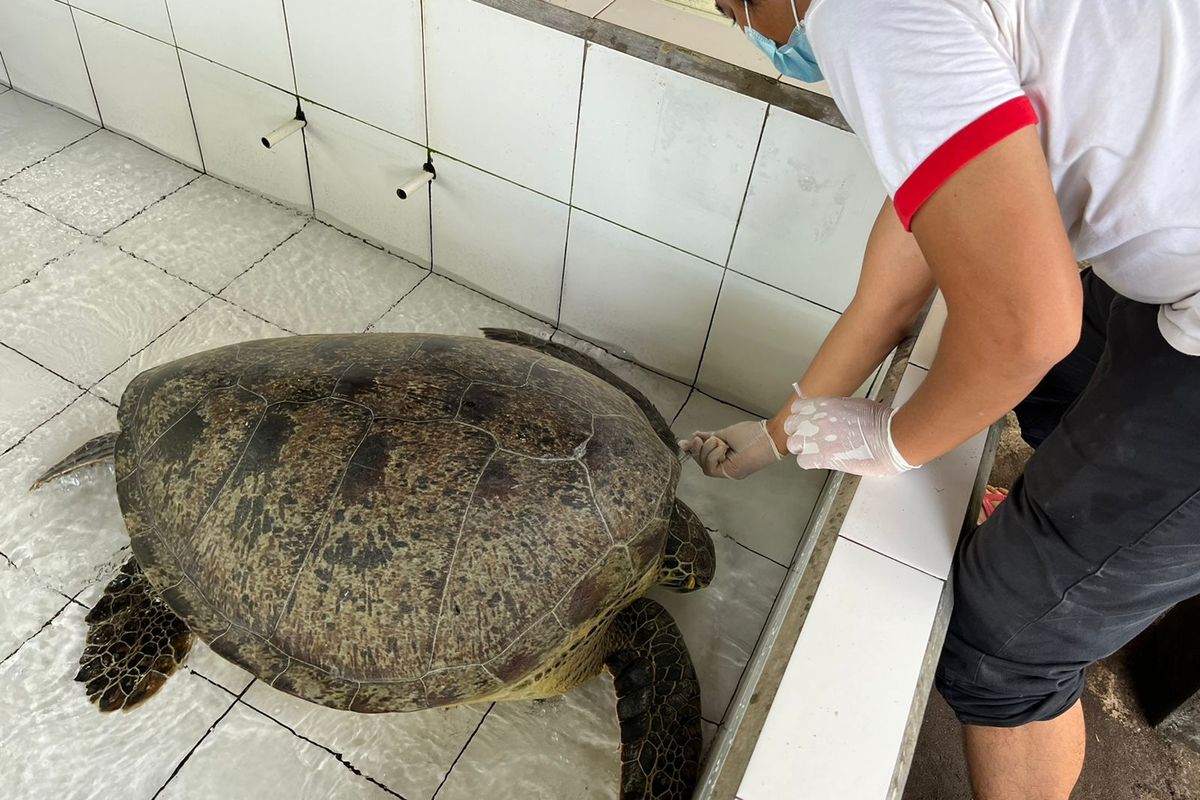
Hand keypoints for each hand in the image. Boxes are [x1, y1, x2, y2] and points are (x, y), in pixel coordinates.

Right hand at [678, 420, 782, 479]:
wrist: (768, 436)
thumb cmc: (752, 434)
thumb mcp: (725, 434)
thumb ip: (709, 437)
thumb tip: (694, 435)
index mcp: (725, 457)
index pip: (703, 456)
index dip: (692, 450)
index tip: (682, 442)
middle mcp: (725, 466)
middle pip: (701, 462)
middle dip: (697, 449)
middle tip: (698, 438)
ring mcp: (728, 470)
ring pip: (704, 466)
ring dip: (707, 451)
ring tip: (720, 442)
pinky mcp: (730, 473)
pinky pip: (711, 468)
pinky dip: (713, 455)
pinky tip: (723, 447)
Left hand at [784, 397, 916, 476]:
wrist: (889, 439)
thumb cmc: (880, 421)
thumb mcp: (854, 405)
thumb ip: (837, 409)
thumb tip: (834, 416)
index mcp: (823, 404)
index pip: (797, 407)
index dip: (802, 417)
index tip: (808, 422)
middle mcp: (815, 419)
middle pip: (790, 426)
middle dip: (799, 432)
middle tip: (811, 439)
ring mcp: (815, 438)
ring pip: (792, 445)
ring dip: (803, 448)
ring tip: (817, 452)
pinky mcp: (820, 457)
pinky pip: (802, 462)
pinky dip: (810, 463)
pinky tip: (822, 462)